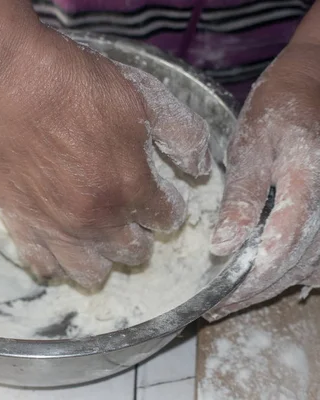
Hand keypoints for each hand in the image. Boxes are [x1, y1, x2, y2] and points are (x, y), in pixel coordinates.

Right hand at [0, 29, 210, 288]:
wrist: (7, 82)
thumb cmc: (74, 85)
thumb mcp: (143, 95)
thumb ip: (182, 133)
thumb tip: (200, 169)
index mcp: (131, 187)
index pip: (164, 219)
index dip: (169, 210)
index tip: (163, 200)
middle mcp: (96, 219)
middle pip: (131, 252)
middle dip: (139, 239)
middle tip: (132, 219)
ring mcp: (55, 227)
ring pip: (88, 272)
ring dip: (102, 262)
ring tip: (98, 241)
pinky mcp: (19, 223)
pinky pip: (40, 264)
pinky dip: (53, 265)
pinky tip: (57, 252)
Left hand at [209, 42, 319, 319]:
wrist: (313, 89)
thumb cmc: (276, 114)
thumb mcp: (251, 148)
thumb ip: (242, 198)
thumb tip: (223, 245)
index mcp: (306, 185)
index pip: (280, 246)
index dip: (251, 278)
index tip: (221, 300)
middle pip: (294, 263)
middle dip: (256, 291)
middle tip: (218, 310)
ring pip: (307, 264)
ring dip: (271, 287)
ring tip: (233, 303)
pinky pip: (317, 253)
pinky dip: (291, 273)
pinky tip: (267, 283)